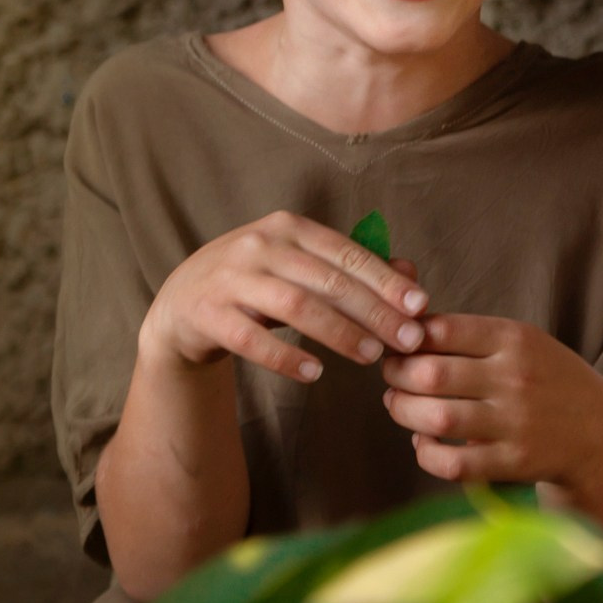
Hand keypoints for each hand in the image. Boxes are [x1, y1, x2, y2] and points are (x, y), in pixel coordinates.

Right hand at [137, 211, 430, 382]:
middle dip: (374, 312)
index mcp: (290, 228)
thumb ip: (353, 270)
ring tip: (371, 357)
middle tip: (409, 340)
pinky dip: (285, 357)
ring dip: (339, 333)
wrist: (181, 304)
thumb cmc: (257, 284)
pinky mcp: (207, 313)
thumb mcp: (302, 269)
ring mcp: (230, 278)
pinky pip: (251, 339)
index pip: (348, 254)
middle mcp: (260, 245)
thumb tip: (412, 276)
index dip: (387, 281)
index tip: (421, 307)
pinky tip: (315, 374)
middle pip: (329, 281)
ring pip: (296, 306)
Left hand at [379, 313, 602, 486]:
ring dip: (403, 412)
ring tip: (400, 406)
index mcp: (515, 339)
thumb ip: (471, 335)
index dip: (407, 339)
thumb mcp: (523, 342)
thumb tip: (408, 327)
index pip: (442, 330)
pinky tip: (425, 443)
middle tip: (392, 377)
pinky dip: (426, 454)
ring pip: (435, 419)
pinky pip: (452, 463)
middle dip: (396, 375)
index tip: (399, 346)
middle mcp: (515, 378)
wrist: (598, 432)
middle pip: (429, 374)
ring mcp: (515, 422)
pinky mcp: (513, 462)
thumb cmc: (547, 380)